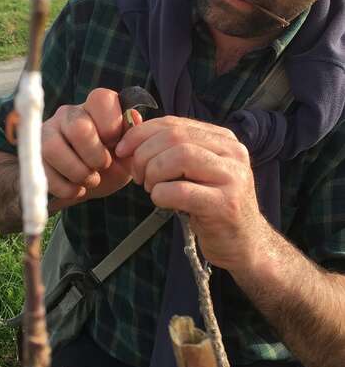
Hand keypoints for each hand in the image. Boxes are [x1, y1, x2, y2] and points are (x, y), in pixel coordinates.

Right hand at [43, 88, 140, 208]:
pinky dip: (66, 188)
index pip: (102, 99)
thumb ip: (133, 136)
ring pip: (53, 148)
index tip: (116, 144)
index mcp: (95, 107)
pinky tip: (77, 189)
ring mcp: (48, 132)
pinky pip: (42, 170)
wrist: (86, 185)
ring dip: (78, 172)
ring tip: (90, 180)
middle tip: (102, 167)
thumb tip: (133, 119)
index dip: (112, 126)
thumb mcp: (128, 153)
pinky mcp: (34, 154)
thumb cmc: (110, 163)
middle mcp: (69, 113)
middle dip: (94, 155)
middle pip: (78, 127)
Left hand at [115, 115, 268, 271]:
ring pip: (179, 157)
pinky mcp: (226, 205)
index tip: (123, 150)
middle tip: (137, 175)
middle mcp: (232, 152)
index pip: (175, 123)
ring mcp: (232, 178)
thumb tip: (132, 123)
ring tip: (151, 188)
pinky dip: (160, 194)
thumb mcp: (194, 170)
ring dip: (153, 173)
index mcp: (223, 139)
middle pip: (174, 137)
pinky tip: (161, 201)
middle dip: (144, 155)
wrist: (243, 244)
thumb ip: (169, 147)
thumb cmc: (210, 205)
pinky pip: (180, 191)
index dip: (141, 134)